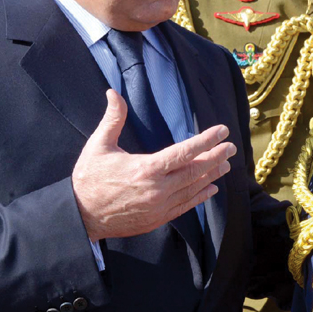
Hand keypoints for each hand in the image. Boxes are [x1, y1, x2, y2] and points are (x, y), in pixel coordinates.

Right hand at [72, 89, 234, 240]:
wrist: (80, 217)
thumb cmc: (89, 179)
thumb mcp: (98, 145)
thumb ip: (112, 119)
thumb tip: (113, 92)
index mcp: (146, 169)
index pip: (184, 152)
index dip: (206, 140)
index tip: (222, 131)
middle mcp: (158, 189)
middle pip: (195, 171)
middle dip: (216, 157)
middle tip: (231, 148)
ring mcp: (159, 207)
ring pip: (193, 189)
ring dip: (212, 175)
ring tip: (226, 164)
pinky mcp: (157, 219)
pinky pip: (185, 206)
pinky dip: (200, 197)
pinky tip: (212, 188)